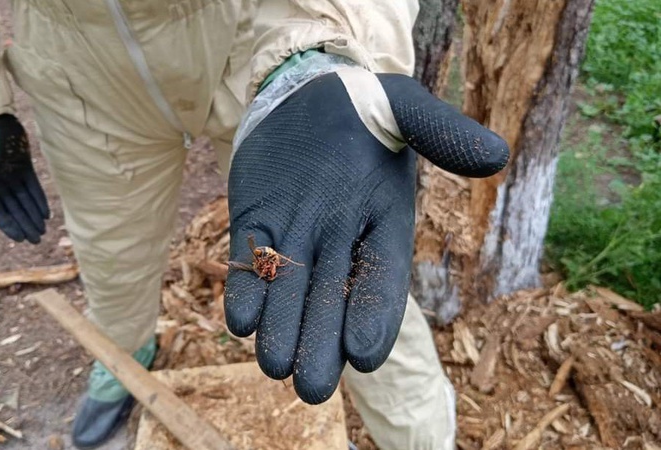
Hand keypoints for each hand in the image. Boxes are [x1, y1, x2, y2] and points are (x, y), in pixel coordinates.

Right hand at [0, 114, 48, 243]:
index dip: (9, 226)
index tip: (21, 238)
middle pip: (14, 210)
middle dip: (25, 225)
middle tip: (37, 240)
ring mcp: (12, 177)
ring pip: (25, 202)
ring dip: (33, 216)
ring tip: (42, 232)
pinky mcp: (25, 167)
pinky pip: (33, 188)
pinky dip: (39, 201)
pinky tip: (46, 214)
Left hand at [225, 71, 507, 403]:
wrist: (310, 94)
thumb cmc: (368, 106)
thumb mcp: (407, 109)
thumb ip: (443, 134)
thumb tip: (496, 156)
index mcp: (383, 222)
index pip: (384, 278)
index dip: (374, 315)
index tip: (365, 355)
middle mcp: (339, 239)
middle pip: (332, 300)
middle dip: (322, 345)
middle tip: (313, 387)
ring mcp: (295, 233)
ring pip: (288, 292)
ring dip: (280, 330)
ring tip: (274, 365)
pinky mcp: (255, 220)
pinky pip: (249, 263)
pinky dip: (245, 292)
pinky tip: (240, 319)